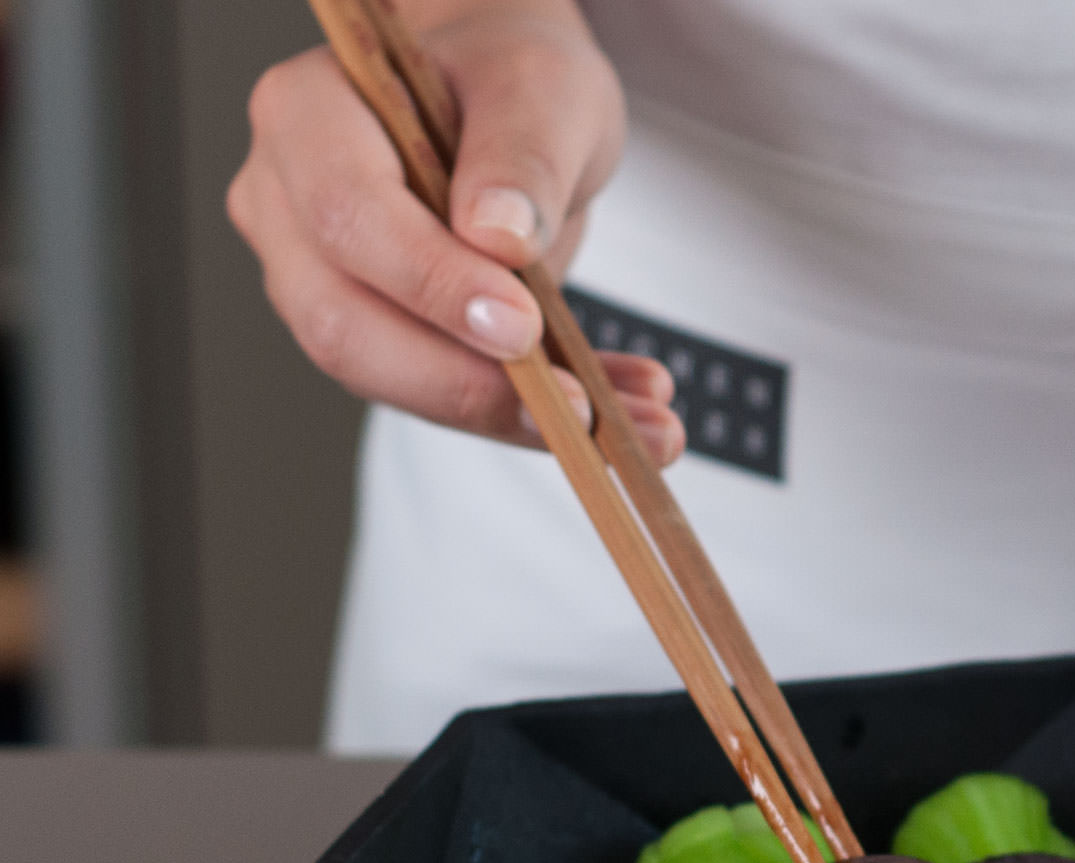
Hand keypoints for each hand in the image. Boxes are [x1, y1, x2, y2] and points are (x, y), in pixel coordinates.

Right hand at [228, 1, 681, 461]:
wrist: (511, 108)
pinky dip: (533, 415)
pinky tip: (620, 417)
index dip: (431, 283)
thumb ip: (522, 153)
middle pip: (344, 324)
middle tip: (582, 409)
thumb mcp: (542, 87)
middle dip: (467, 384)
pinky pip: (440, 395)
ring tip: (638, 422)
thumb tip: (498, 238)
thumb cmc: (510, 80)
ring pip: (388, 381)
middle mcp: (286, 203)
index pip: (348, 218)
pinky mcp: (373, 336)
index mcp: (308, 116)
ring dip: (514, 418)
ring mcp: (315, 279)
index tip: (522, 325)